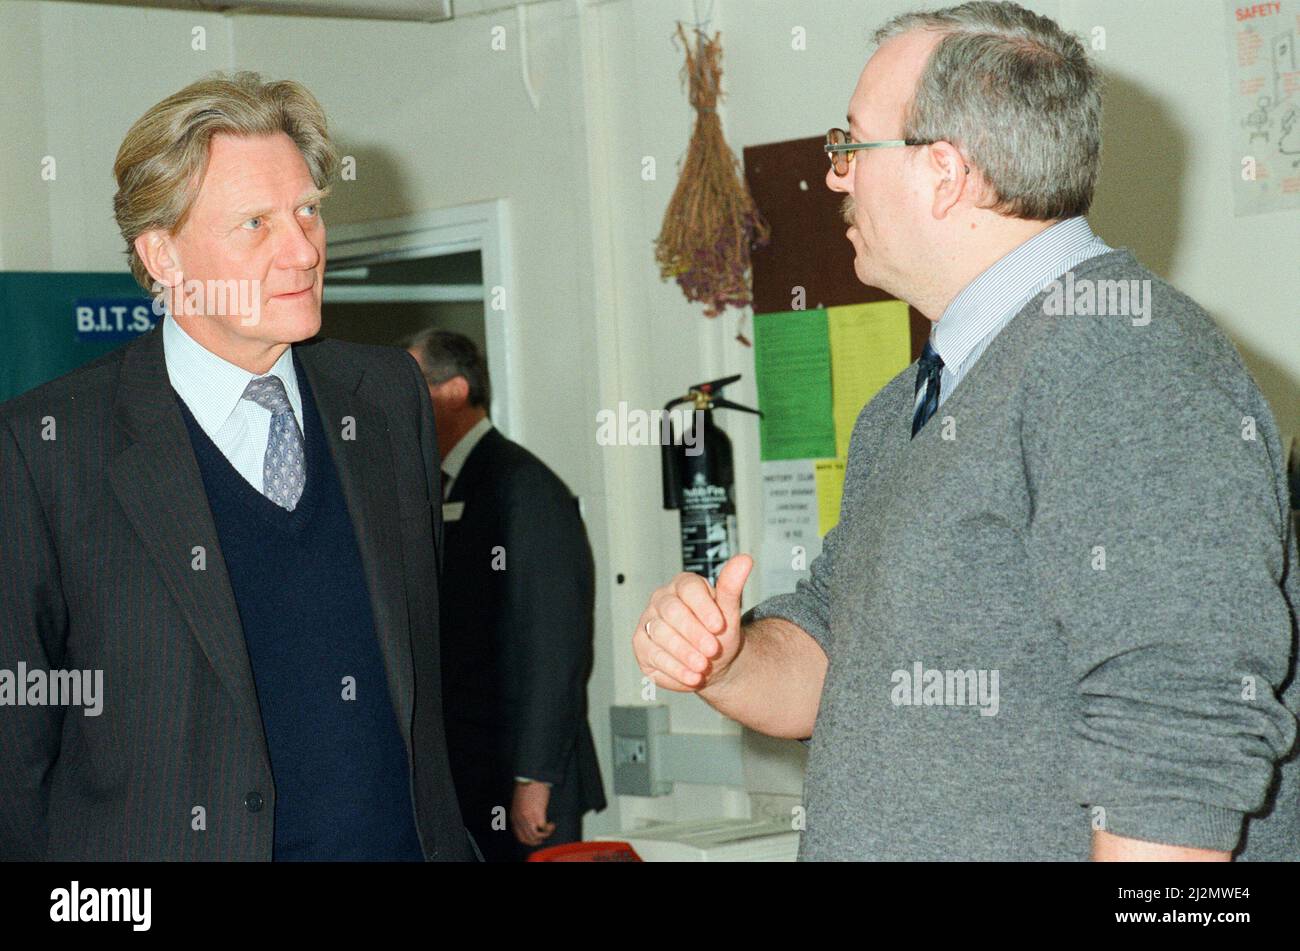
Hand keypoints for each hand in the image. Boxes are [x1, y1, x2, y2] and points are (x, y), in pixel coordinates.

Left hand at [511, 781, 554, 846]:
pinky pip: (543, 829)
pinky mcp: (537, 814)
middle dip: (538, 840)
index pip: (520, 837)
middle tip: (545, 836)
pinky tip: (552, 824)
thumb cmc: (526, 788)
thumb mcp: (520, 804)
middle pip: (528, 839)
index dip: (530, 840)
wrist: (530, 778)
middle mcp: (520, 820)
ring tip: (550, 829)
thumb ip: (522, 814)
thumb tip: (530, 822)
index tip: (537, 838)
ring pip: (536, 837)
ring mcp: (528, 818)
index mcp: (514, 817)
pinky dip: (549, 829)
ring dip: (545, 835)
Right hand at [633, 554, 752, 692]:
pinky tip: (692, 676)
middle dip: (694, 633)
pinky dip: (674, 669)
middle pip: (672, 612)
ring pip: (660, 634)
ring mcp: (648, 621)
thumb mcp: (729, 611)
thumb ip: (732, 586)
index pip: (689, 588)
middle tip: (713, 650)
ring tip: (703, 667)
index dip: (704, 607)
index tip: (719, 625)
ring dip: (684, 653)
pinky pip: (653, 655)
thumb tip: (745, 559)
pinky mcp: (641, 645)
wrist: (712, 660)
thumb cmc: (718, 631)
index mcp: (683, 584)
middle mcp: (662, 600)